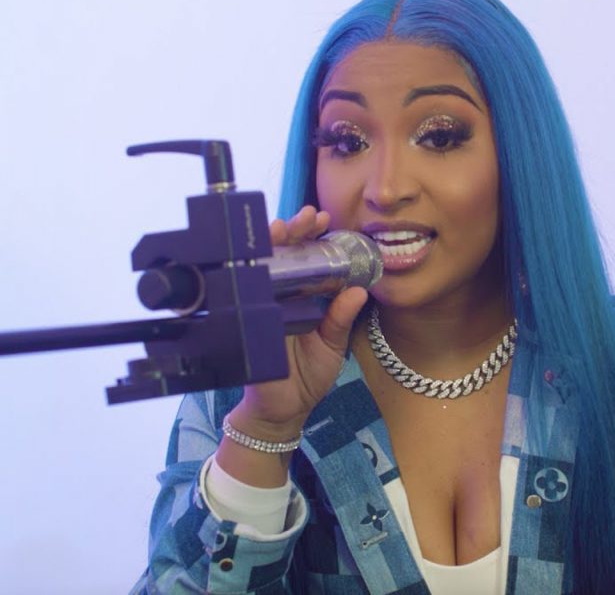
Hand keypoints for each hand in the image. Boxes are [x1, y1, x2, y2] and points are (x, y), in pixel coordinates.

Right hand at [231, 205, 367, 435]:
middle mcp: (277, 296)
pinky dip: (247, 275)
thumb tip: (359, 291)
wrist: (284, 411)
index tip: (324, 219)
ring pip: (258, 265)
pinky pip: (244, 295)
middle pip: (280, 254)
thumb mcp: (332, 345)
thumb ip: (341, 318)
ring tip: (283, 227)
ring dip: (269, 244)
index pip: (303, 259)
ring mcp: (259, 307)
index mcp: (299, 297)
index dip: (310, 237)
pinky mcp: (245, 323)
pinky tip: (257, 260)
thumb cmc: (308, 376)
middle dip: (291, 230)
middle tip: (307, 216)